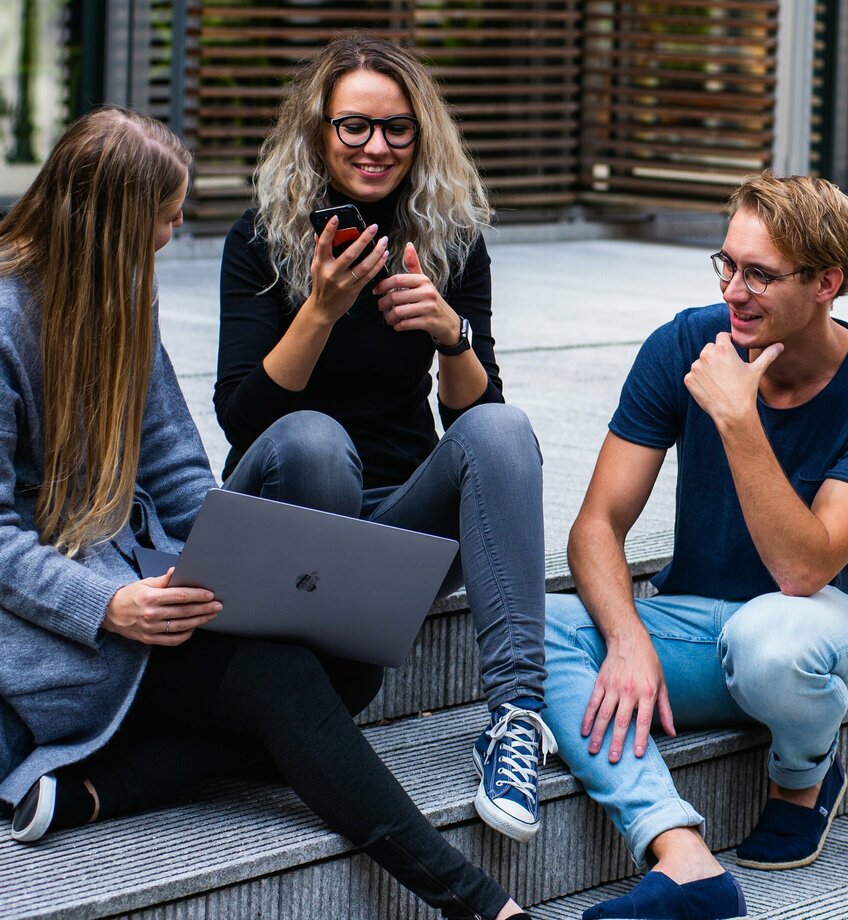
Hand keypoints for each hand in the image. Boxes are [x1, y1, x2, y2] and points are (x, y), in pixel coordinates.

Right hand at [102, 569, 221, 645]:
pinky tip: (194, 627)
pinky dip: (186, 634)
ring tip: (211, 615)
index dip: (198, 595)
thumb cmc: (129, 595)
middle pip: (184, 611)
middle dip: (204, 608)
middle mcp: (151, 614)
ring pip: (182, 626)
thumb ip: (163, 580)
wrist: (108, 613)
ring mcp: (151, 628)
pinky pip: (173, 640)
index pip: (180, 596)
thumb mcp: (144, 583)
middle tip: (218, 605)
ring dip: (200, 621)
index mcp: (151, 597)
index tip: (210, 594)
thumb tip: (176, 570)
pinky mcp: (150, 639)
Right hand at [308, 217, 389, 323]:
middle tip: (373, 227)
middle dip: (364, 239)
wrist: (323, 309)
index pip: (324, 244)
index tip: (336, 217)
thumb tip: (318, 231)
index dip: (329, 230)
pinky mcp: (354, 290)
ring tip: (384, 241)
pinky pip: (369, 276)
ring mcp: (344, 283)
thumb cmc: (321, 285)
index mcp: (321, 264)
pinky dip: (378, 265)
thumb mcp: (316, 266)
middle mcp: (332, 273)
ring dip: (376, 252)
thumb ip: (319, 249)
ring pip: (364, 265)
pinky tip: (384, 255)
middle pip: (350, 254)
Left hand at [373, 242, 459, 342]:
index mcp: (423, 280)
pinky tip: (397, 325)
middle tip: (380, 307)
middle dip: (383, 303)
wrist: (448, 322)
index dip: (383, 285)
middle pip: (395, 297)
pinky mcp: (428, 322)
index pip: (397, 279)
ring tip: (388, 318)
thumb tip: (408, 245)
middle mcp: (427, 292)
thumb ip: (414, 265)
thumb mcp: (424, 282)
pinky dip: (398, 326)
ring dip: (389, 317)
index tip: (376, 291)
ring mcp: (428, 308)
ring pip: (399, 312)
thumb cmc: (431, 300)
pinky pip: (406, 324)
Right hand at [582, 628, 674, 761]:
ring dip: (598, 734)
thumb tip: (672, 732)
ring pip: (604, 715)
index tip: (636, 755)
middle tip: (613, 760)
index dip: (640, 739)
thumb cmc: (649, 663)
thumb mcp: (662, 685)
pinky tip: (584, 731)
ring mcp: (613, 687)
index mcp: (647, 693)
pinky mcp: (601, 682)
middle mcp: (629, 691)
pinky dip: (587, 718)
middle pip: (621, 721)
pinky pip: (592, 703)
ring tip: (594, 750)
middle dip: (616, 743)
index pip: (643, 721)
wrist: (629, 640)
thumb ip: (665, 711)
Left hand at [684, 332, 782, 428]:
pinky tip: (711, 388)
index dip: (727, 342)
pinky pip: (693, 375)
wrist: (732, 412)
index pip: (722, 336)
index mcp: (723, 348)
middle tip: (726, 370)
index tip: (731, 349)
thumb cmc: (746, 390)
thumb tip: (780, 345)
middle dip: (717, 356)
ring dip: (707, 368)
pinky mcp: (689, 379)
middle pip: (710, 348)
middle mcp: (707, 355)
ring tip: (720, 381)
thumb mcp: (757, 370)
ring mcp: (696, 367)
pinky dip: (699, 380)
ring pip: (700, 362)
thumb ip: (767, 355)